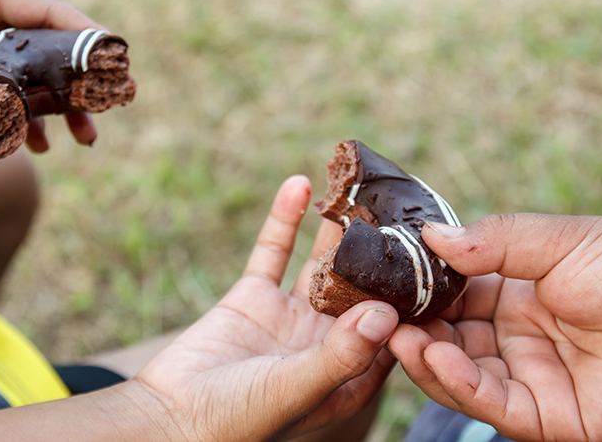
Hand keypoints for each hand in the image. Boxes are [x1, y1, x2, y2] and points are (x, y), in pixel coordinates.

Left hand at [0, 0, 101, 151]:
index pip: (41, 9)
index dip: (81, 31)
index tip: (113, 57)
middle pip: (44, 49)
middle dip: (76, 84)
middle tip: (101, 115)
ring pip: (26, 75)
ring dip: (55, 108)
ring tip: (80, 140)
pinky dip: (16, 118)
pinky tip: (30, 146)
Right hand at [128, 175, 398, 440]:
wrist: (168, 418)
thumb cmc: (237, 421)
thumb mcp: (295, 388)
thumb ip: (341, 354)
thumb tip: (387, 311)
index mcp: (348, 374)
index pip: (393, 329)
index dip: (413, 295)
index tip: (433, 254)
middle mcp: (325, 343)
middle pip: (361, 287)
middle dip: (379, 250)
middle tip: (399, 205)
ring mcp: (290, 318)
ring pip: (320, 263)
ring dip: (335, 227)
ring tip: (356, 186)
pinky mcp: (253, 298)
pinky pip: (273, 252)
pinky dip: (285, 219)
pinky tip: (300, 184)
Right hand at [389, 214, 601, 441]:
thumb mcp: (561, 240)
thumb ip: (496, 241)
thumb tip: (430, 236)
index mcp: (515, 295)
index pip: (451, 296)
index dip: (417, 290)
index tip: (381, 278)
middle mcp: (515, 339)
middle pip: (446, 339)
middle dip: (410, 327)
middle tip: (375, 313)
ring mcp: (529, 379)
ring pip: (459, 376)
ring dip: (424, 357)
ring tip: (396, 335)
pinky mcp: (547, 418)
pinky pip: (492, 403)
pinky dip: (459, 384)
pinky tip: (436, 358)